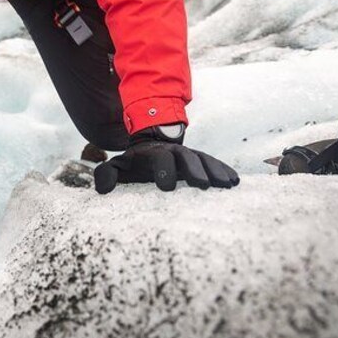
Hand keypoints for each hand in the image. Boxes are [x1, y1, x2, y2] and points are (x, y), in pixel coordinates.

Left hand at [94, 126, 239, 193]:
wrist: (149, 147)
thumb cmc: (132, 164)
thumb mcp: (116, 166)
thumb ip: (105, 175)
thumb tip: (102, 190)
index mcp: (153, 154)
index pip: (159, 159)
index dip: (163, 170)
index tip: (166, 187)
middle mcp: (174, 152)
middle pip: (186, 157)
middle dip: (194, 170)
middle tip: (202, 185)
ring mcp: (189, 155)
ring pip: (204, 159)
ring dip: (215, 171)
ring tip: (226, 185)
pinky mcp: (200, 162)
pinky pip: (214, 164)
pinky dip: (224, 170)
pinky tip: (235, 181)